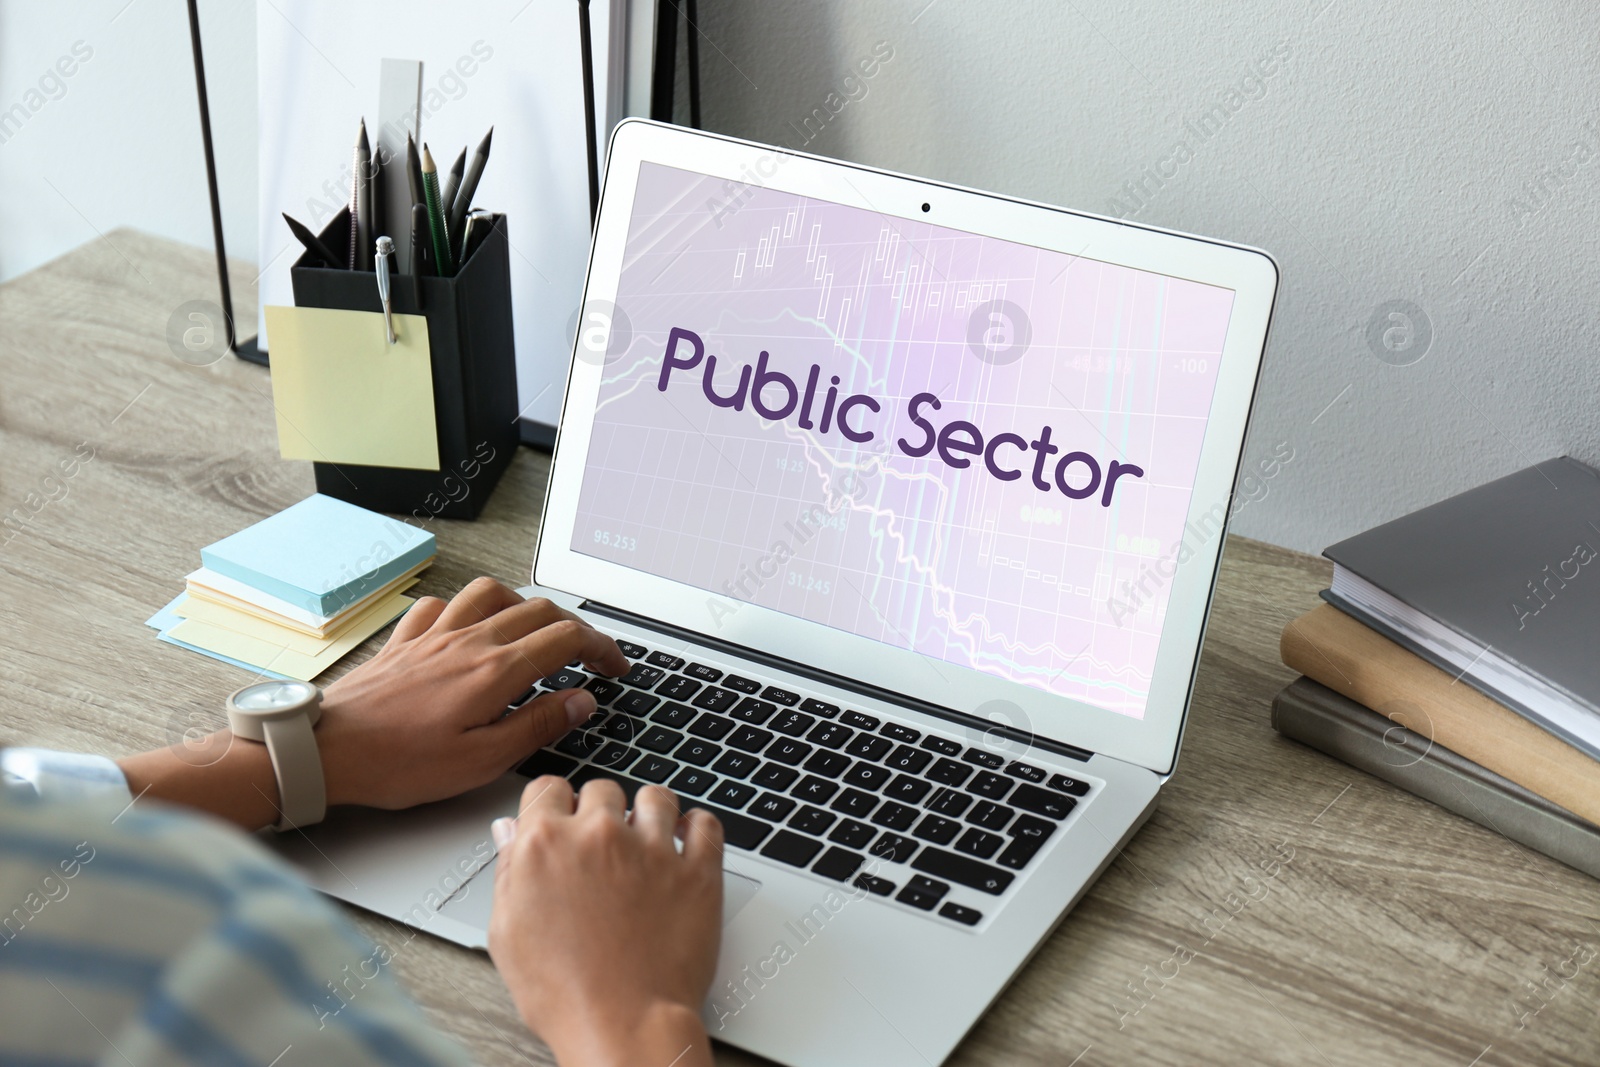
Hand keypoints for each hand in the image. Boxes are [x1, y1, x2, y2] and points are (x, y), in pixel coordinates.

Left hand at [316, 577, 629, 808]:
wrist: (327, 751)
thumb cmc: (397, 763)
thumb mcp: (482, 761)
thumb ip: (537, 725)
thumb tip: (579, 702)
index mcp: (494, 671)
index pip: (566, 640)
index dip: (600, 648)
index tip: (614, 667)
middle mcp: (468, 642)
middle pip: (538, 610)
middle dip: (575, 627)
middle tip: (589, 654)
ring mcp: (435, 636)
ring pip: (492, 593)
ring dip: (524, 605)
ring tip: (535, 630)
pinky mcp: (406, 641)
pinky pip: (441, 605)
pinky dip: (464, 609)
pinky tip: (467, 628)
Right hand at [489, 777, 722, 1066]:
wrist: (622, 1026)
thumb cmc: (564, 994)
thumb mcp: (507, 934)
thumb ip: (509, 871)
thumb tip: (509, 833)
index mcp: (546, 845)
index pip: (547, 787)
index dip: (554, 804)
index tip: (563, 816)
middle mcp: (600, 836)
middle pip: (602, 789)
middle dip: (600, 810)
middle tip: (603, 842)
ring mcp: (652, 849)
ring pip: (655, 797)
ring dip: (649, 812)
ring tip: (648, 837)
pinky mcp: (697, 870)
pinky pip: (706, 824)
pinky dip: (698, 827)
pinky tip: (688, 841)